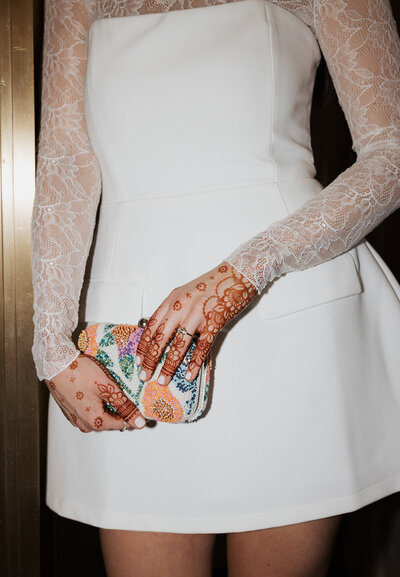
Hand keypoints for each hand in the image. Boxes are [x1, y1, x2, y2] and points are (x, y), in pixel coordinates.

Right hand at [44, 354, 146, 431]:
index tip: (136, 402)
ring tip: (105, 387)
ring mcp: (75, 418)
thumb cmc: (79, 373)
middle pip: (110, 421)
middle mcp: (83, 424)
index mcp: (94, 421)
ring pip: (99, 415)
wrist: (55, 363)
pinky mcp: (70, 411)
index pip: (122, 424)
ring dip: (105, 404)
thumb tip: (138, 421)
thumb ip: (124, 406)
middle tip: (118, 389)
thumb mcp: (107, 387)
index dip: (132, 413)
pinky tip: (94, 389)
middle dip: (117, 408)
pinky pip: (88, 410)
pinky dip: (94, 402)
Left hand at [135, 261, 256, 385]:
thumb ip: (175, 310)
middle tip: (145, 376)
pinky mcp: (214, 322)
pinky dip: (194, 363)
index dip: (143, 345)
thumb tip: (165, 333)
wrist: (238, 273)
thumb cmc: (213, 284)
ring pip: (178, 345)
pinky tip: (189, 375)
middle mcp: (181, 307)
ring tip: (163, 380)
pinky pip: (202, 347)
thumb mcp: (186, 293)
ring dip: (169, 366)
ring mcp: (197, 314)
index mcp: (172, 299)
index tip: (138, 360)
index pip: (151, 326)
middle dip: (150, 360)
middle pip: (160, 338)